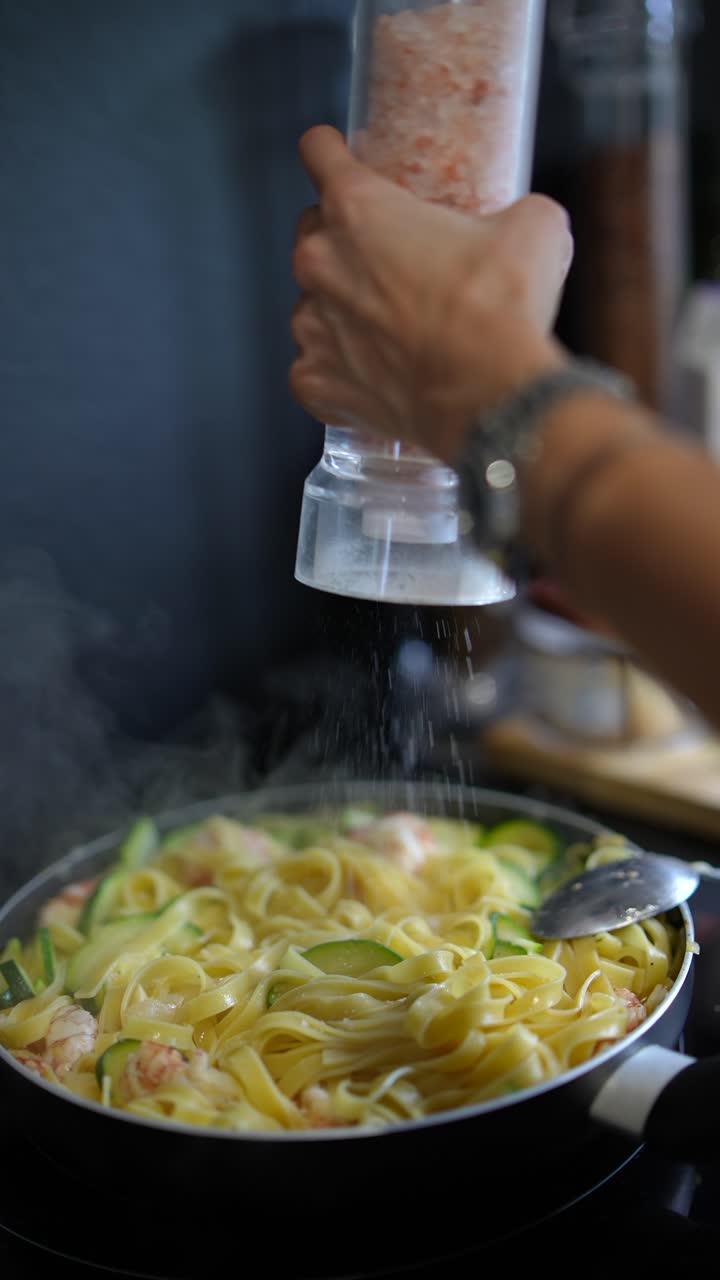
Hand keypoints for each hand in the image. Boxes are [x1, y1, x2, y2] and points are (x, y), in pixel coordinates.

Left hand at [290, 126, 572, 461]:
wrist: (490, 396)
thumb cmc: (500, 308)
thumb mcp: (530, 227)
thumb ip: (510, 211)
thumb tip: (523, 221)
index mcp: (357, 208)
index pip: (318, 152)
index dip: (331, 152)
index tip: (338, 158)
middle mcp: (320, 264)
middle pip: (312, 233)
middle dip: (344, 241)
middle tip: (390, 260)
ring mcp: (311, 327)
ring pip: (313, 305)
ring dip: (343, 310)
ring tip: (392, 327)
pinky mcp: (315, 382)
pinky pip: (314, 370)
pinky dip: (339, 372)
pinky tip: (372, 375)